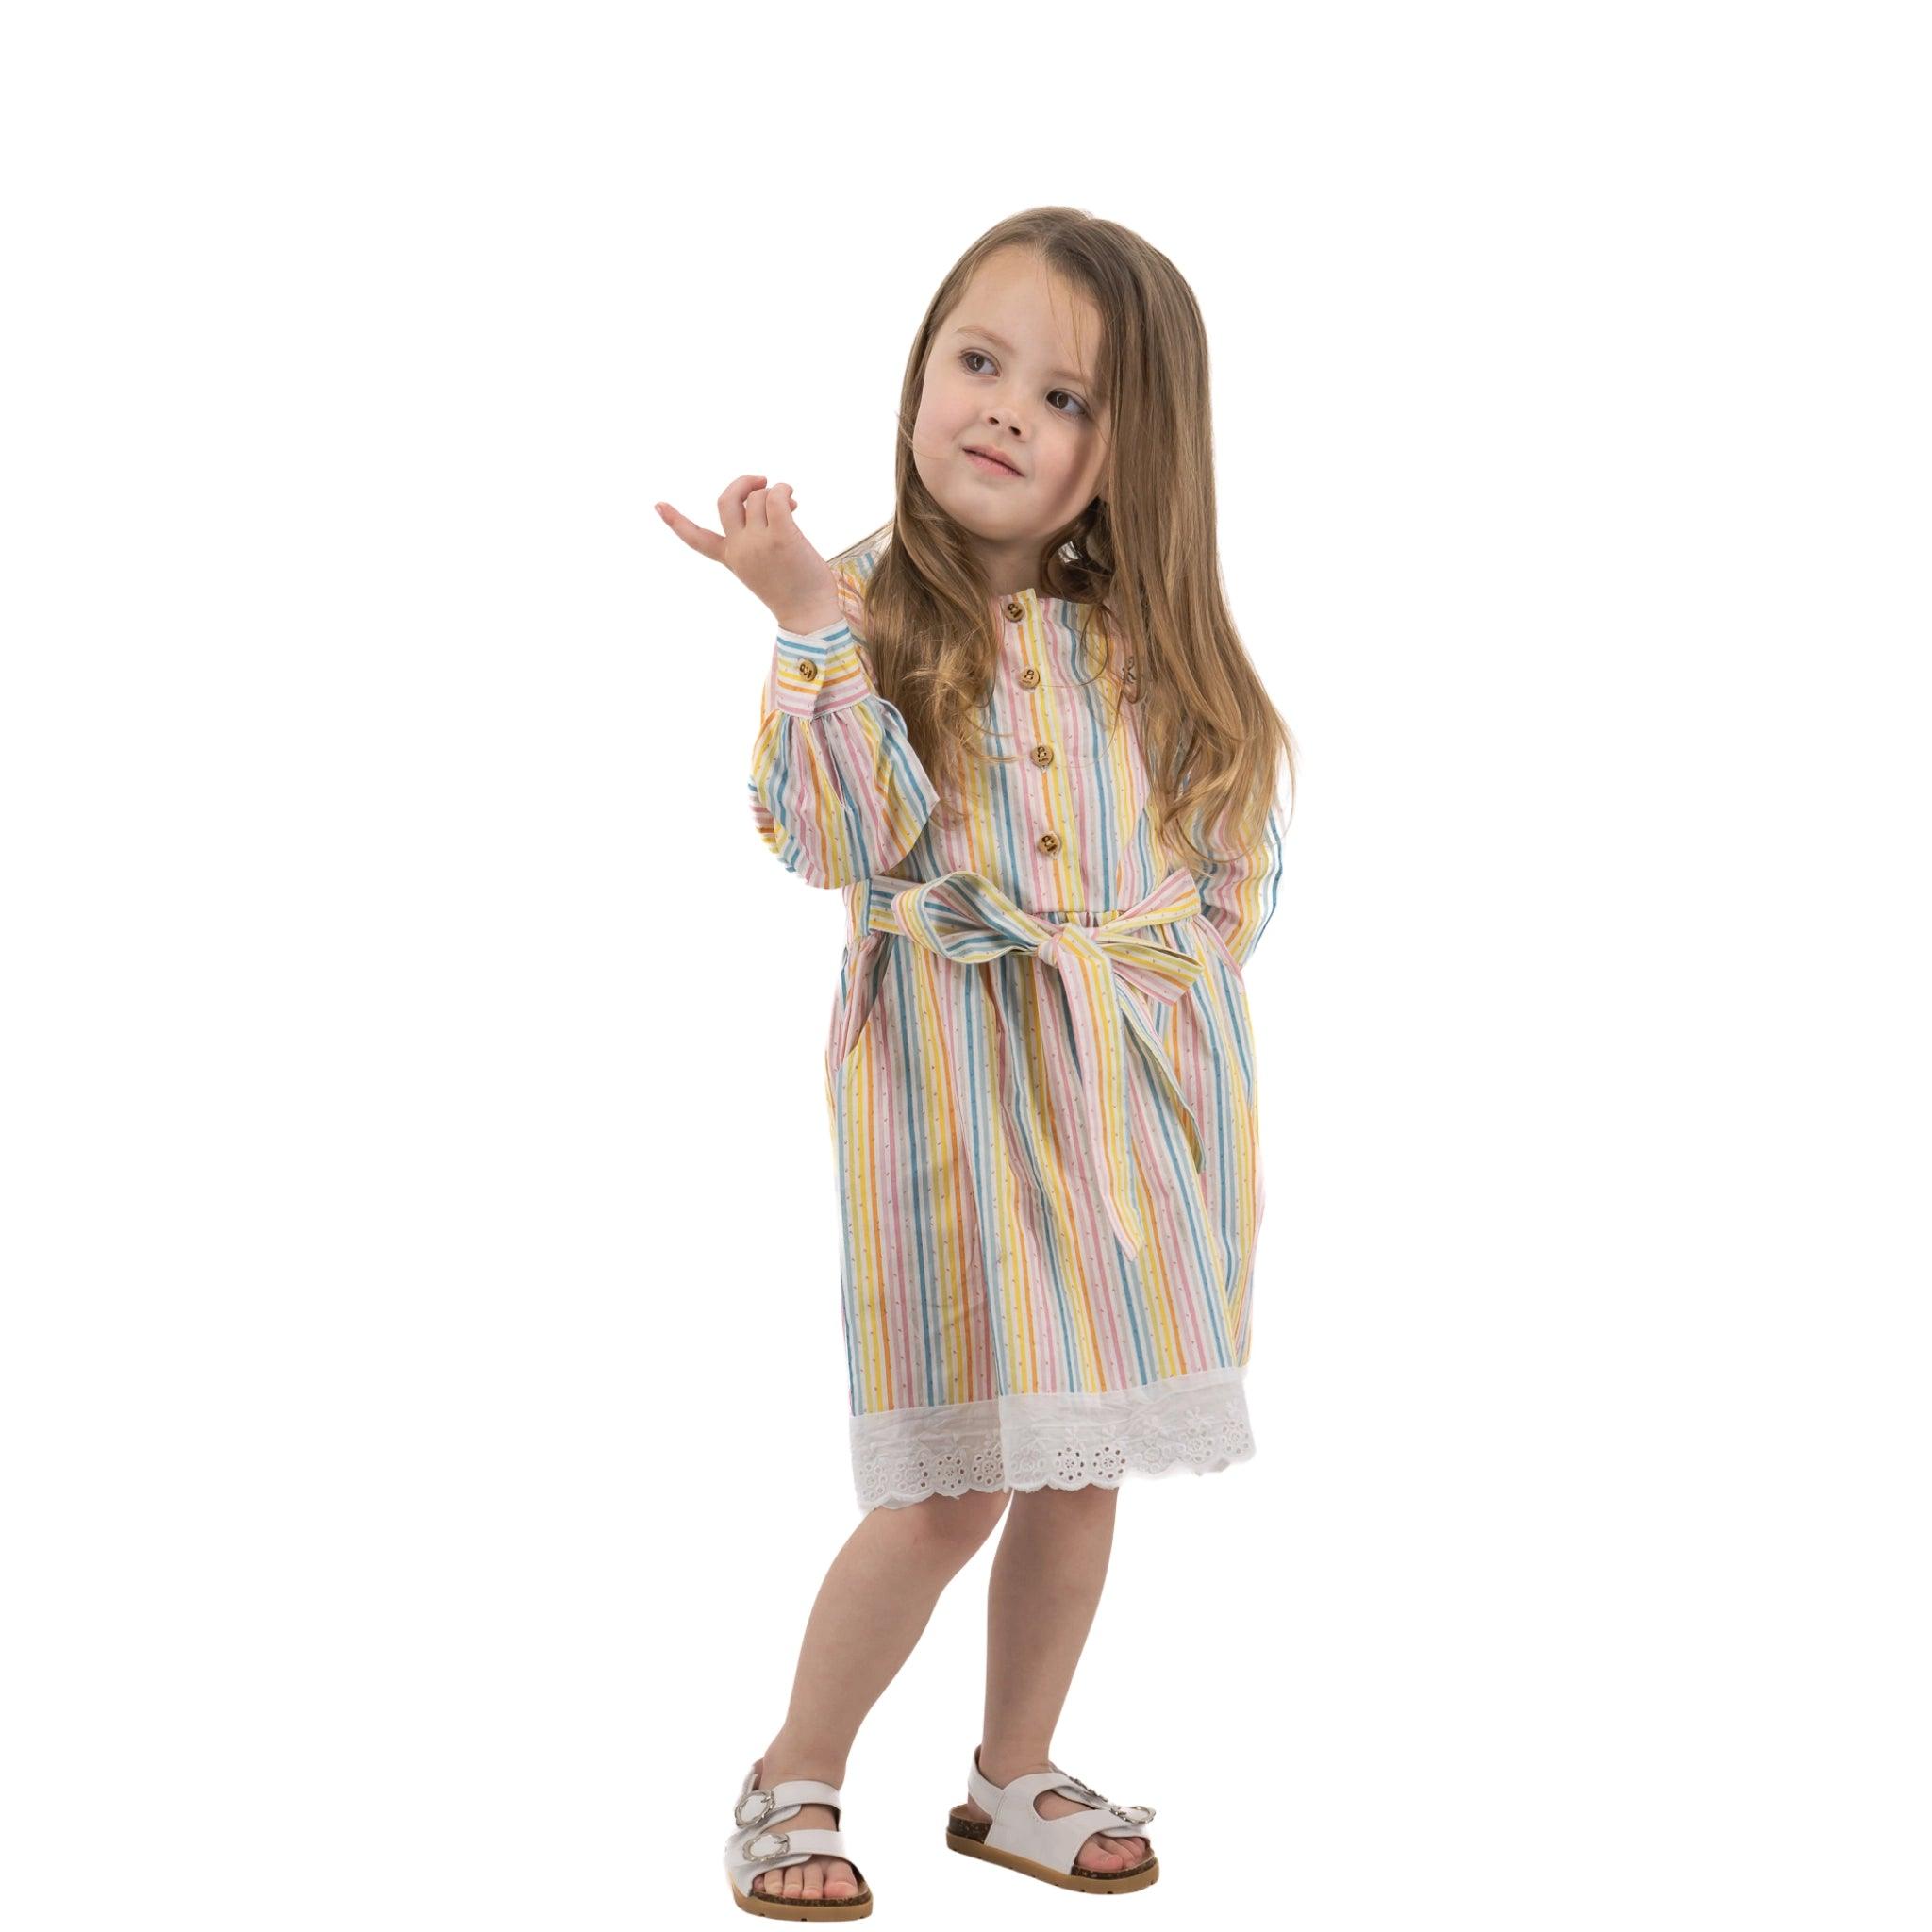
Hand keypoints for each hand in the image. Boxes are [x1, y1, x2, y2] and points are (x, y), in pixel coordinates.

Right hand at [654, 475, 841, 633]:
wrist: (809, 616)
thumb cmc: (795, 592)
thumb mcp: (764, 566)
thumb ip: (758, 537)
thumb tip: (774, 496)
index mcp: (731, 558)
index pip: (696, 539)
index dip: (676, 521)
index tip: (658, 505)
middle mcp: (740, 549)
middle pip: (725, 501)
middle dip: (741, 483)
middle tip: (761, 480)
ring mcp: (759, 543)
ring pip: (757, 498)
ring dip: (774, 491)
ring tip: (791, 502)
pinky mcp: (782, 537)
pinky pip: (775, 498)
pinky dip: (783, 490)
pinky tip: (792, 496)